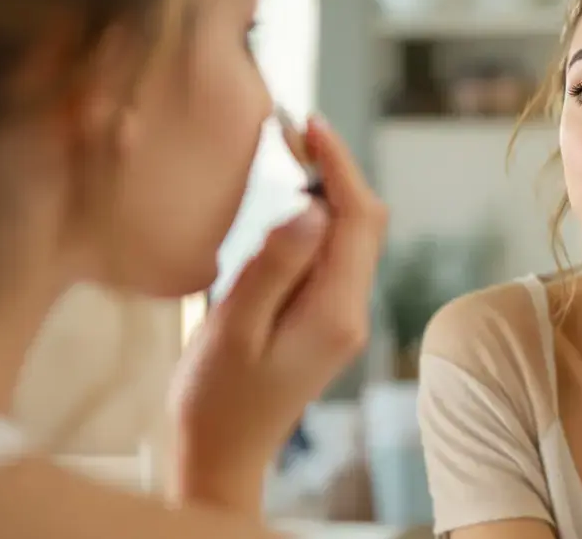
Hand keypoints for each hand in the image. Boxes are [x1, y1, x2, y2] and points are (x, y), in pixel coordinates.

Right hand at [168, 115, 386, 513]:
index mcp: (335, 312)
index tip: (309, 125)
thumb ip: (275, 265)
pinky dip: (319, 223)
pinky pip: (336, 258)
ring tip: (288, 159)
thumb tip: (313, 206)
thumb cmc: (215, 397)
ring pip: (353, 237)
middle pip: (365, 223)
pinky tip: (286, 212)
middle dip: (336, 172)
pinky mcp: (329, 321)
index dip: (338, 164)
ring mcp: (345, 319)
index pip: (357, 218)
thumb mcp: (233, 327)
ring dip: (328, 195)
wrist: (221, 455)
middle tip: (292, 135)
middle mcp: (352, 313)